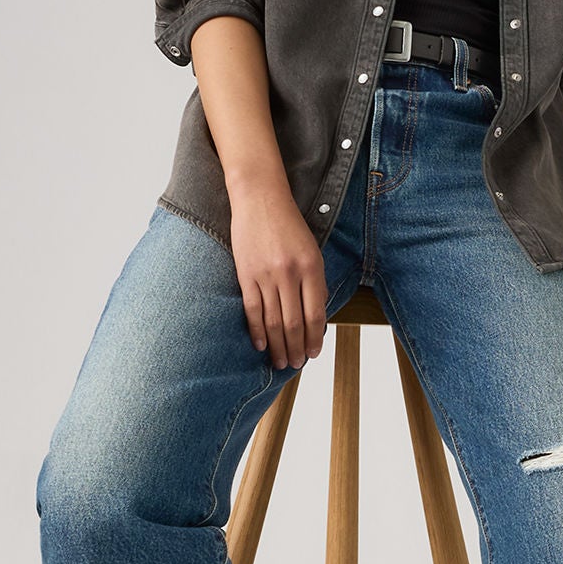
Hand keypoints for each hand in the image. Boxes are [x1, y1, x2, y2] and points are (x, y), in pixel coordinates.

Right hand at [228, 185, 327, 369]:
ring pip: (273, 321)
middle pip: (294, 323)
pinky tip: (261, 345)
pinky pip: (252, 310)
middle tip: (296, 364)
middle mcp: (290, 274)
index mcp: (311, 268)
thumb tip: (315, 317)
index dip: (315, 338)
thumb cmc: (288, 225)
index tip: (314, 353)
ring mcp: (266, 275)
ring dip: (278, 346)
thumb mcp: (312, 251)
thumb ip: (315, 282)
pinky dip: (257, 331)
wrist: (260, 199)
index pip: (316, 314)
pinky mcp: (246, 275)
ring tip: (281, 362)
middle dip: (296, 348)